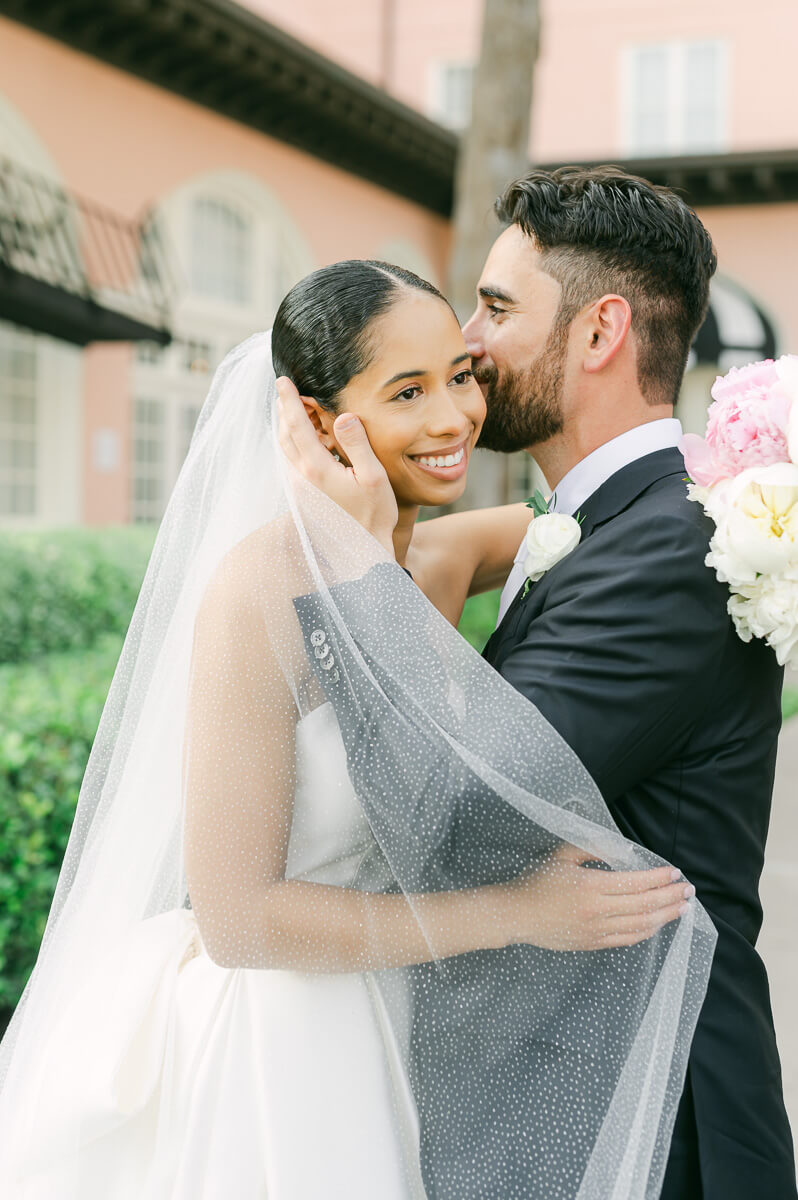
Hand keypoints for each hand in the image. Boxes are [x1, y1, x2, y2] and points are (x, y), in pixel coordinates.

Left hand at [275, 377, 397, 556]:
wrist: (361, 552)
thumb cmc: (373, 516)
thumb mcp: (373, 476)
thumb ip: (356, 443)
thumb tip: (342, 415)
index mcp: (316, 468)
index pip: (296, 425)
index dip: (289, 400)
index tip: (283, 380)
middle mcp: (301, 478)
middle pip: (284, 435)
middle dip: (284, 410)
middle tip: (286, 391)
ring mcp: (299, 490)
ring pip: (284, 451)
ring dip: (286, 428)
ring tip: (291, 411)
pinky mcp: (302, 499)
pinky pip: (290, 464)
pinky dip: (291, 446)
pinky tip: (302, 444)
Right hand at [499, 843, 693, 950]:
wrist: (515, 915)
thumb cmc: (536, 881)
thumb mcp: (561, 855)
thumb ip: (591, 847)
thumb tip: (621, 849)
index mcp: (590, 886)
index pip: (635, 883)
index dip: (658, 878)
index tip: (674, 872)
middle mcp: (597, 911)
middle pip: (644, 905)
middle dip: (670, 897)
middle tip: (688, 890)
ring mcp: (596, 931)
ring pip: (641, 926)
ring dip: (665, 916)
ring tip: (681, 907)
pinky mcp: (593, 944)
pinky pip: (628, 939)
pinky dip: (647, 931)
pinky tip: (657, 923)